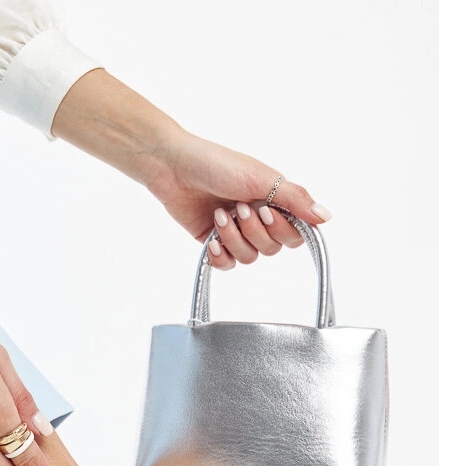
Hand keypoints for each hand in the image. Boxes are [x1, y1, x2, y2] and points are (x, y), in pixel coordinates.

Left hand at [51, 69, 331, 269]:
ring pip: (250, 258)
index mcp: (274, 202)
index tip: (265, 209)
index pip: (295, 234)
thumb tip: (326, 217)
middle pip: (272, 249)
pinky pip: (227, 265)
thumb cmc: (217, 164)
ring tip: (220, 215)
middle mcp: (258, 219)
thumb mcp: (263, 178)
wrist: (175, 169)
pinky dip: (221, 256)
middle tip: (239, 207)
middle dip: (254, 231)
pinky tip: (212, 240)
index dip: (281, 229)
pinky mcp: (212, 243)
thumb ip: (295, 199)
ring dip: (235, 239)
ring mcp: (235, 232)